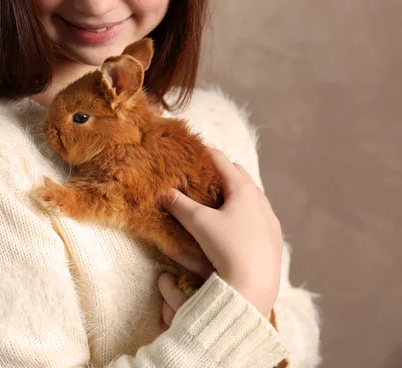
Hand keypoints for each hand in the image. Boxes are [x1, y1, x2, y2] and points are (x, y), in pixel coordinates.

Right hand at [159, 148, 282, 320]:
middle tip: (199, 176)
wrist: (255, 285)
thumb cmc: (228, 248)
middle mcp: (260, 200)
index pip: (222, 161)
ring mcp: (269, 219)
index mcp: (244, 189)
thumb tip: (163, 192)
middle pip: (238, 176)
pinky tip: (232, 225)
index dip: (204, 153)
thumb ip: (179, 204)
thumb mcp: (198, 223)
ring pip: (250, 196)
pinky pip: (256, 215)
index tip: (190, 150)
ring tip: (214, 200)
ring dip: (232, 193)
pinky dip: (242, 211)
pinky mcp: (272, 238)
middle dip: (219, 172)